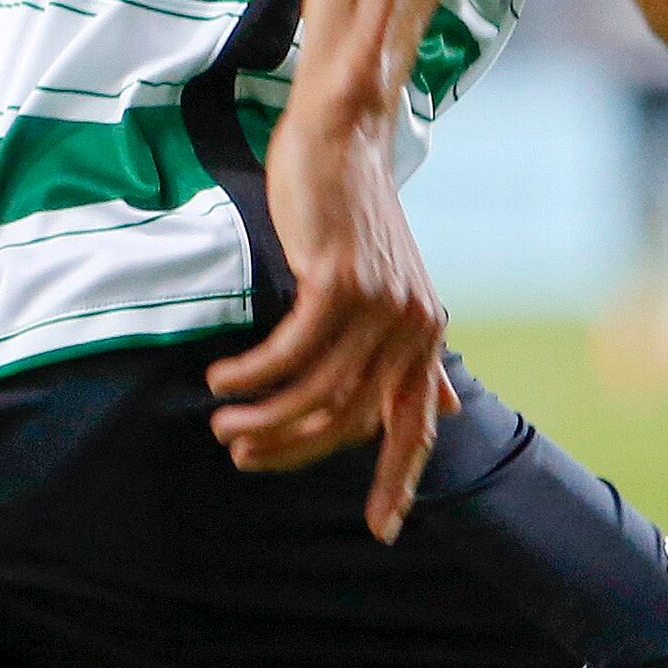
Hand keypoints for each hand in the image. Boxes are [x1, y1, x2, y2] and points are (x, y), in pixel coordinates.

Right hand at [205, 98, 458, 534]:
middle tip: (242, 456)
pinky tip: (223, 380)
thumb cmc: (354, 213)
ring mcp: (380, 304)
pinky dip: (252, 374)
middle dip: (295, 451)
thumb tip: (446, 406)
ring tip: (222, 425)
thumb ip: (412, 350)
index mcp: (426, 336)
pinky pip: (291, 352)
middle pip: (353, 421)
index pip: (417, 426)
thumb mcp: (391, 288)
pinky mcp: (341, 280)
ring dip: (263, 418)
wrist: (343, 135)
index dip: (400, 482)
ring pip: (318, 392)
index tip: (380, 532)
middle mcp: (412, 326)